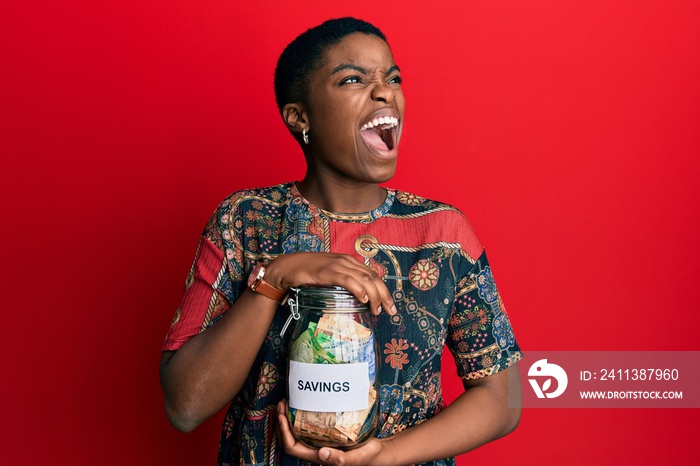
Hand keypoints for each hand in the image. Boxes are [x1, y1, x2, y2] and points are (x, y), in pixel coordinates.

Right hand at [265, 253, 395, 315]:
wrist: (287, 267)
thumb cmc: (308, 273)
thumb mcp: (331, 275)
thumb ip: (344, 281)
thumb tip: (358, 297)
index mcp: (348, 261)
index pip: (372, 275)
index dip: (384, 290)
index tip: (389, 305)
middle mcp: (346, 261)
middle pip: (373, 277)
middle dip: (384, 295)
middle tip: (391, 311)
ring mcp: (337, 265)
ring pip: (364, 279)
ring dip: (374, 296)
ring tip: (377, 309)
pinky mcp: (328, 272)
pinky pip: (348, 280)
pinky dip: (358, 289)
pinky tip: (364, 299)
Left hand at [276, 400, 388, 464]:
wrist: (375, 453)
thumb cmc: (365, 457)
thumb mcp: (354, 458)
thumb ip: (339, 459)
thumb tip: (321, 453)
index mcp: (317, 456)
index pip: (292, 447)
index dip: (284, 433)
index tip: (282, 415)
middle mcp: (315, 448)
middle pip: (290, 437)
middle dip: (283, 421)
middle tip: (283, 403)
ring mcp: (319, 440)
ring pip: (297, 431)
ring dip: (289, 417)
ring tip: (289, 401)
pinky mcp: (325, 433)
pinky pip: (308, 424)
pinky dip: (302, 414)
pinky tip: (305, 403)